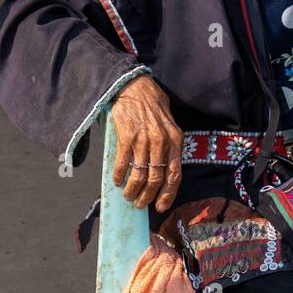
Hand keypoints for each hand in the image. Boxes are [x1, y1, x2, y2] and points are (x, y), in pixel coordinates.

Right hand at [111, 74, 182, 211]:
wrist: (135, 86)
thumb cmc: (153, 104)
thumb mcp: (170, 124)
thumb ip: (170, 145)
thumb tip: (164, 169)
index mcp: (175, 141)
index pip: (175, 174)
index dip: (168, 194)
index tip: (161, 207)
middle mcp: (161, 142)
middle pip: (156, 178)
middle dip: (148, 196)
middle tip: (140, 204)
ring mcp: (144, 140)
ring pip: (140, 174)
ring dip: (133, 189)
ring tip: (128, 196)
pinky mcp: (126, 137)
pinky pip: (123, 163)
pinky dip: (119, 175)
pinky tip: (117, 180)